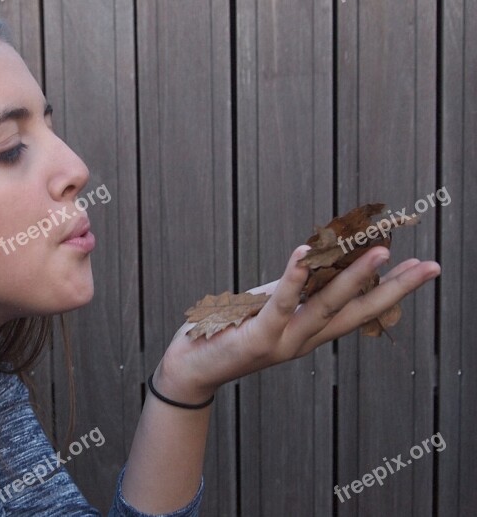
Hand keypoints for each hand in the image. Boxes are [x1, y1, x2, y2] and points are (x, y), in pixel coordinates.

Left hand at [153, 245, 440, 404]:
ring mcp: (282, 341)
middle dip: (395, 288)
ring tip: (381, 251)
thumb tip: (317, 261)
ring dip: (352, 277)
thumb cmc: (226, 333)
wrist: (189, 367)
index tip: (421, 268)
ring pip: (324, 305)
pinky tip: (305, 253)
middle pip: (356, 311)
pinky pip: (279, 304)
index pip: (357, 309)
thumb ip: (292, 291)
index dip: (390, 290)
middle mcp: (303, 341)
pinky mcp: (256, 337)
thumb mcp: (265, 309)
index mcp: (308, 334)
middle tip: (430, 266)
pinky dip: (293, 278)